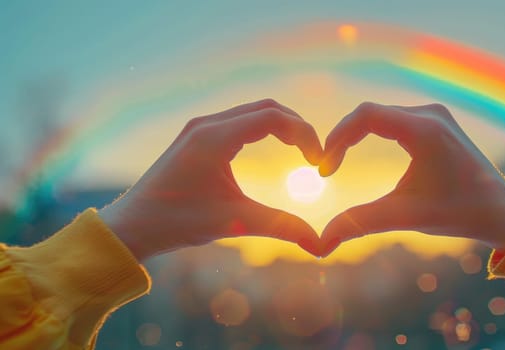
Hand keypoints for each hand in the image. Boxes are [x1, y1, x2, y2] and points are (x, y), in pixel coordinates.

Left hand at [99, 99, 323, 260]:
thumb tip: (319, 244)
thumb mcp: (232, 222)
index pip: (273, 117)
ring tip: (300, 153)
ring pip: (253, 112)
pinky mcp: (197, 136)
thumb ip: (278, 226)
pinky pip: (238, 121)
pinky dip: (263, 130)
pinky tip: (273, 150)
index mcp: (214, 138)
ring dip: (281, 126)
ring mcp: (200, 128)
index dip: (303, 134)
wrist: (131, 226)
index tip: (318, 162)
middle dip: (297, 127)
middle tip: (314, 156)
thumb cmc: (175, 223)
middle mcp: (206, 124)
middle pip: (266, 108)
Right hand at [319, 102, 504, 255]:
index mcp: (425, 130)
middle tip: (327, 169)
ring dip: (355, 136)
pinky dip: (371, 134)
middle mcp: (430, 114)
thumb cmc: (459, 213)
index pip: (366, 116)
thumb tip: (320, 243)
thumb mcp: (405, 217)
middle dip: (342, 139)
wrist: (501, 212)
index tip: (325, 169)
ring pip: (379, 115)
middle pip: (370, 113)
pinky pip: (393, 119)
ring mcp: (434, 115)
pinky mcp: (435, 122)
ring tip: (337, 162)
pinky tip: (359, 152)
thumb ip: (360, 223)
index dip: (337, 138)